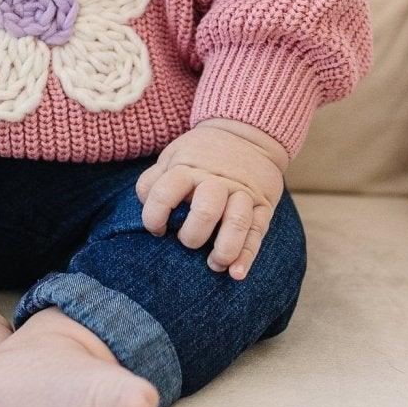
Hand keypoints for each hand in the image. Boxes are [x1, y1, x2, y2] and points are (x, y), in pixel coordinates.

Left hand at [134, 120, 288, 280]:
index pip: (163, 194)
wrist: (248, 132)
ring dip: (224, 250)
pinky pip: (257, 232)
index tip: (157, 230)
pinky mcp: (263, 204)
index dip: (154, 217)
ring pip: (237, 221)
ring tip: (214, 264)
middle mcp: (216, 180)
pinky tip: (236, 274)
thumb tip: (144, 203)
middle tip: (188, 243)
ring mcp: (242, 192)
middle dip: (192, 236)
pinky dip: (247, 256)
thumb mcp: (174, 154)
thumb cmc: (201, 153)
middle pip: (204, 211)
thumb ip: (155, 178)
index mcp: (188, 167)